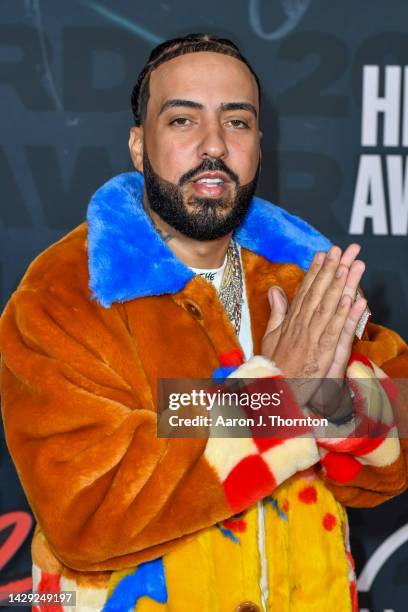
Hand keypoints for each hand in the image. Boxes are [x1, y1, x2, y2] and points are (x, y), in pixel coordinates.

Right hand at [261, 244, 366, 405]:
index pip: (306, 290)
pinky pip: (336, 332)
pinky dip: (346, 316)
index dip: (316, 270)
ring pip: (330, 307)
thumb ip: (277, 311)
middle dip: (332, 269)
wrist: (275, 392)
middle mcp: (303, 325)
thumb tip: (276, 289)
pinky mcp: (323, 354)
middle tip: (343, 249)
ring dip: (342, 285)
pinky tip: (355, 300)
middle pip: (320, 293)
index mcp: (292, 320)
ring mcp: (313, 339)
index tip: (324, 253)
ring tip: (352, 265)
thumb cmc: (274, 365)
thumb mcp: (270, 335)